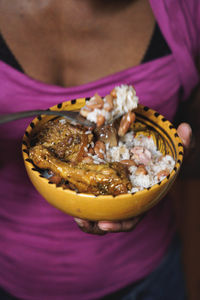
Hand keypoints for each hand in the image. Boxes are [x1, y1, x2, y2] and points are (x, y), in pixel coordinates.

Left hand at [74, 122, 192, 234]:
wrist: (154, 156)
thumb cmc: (166, 161)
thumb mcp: (177, 153)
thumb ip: (184, 146)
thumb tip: (185, 129)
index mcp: (142, 199)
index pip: (133, 217)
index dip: (120, 224)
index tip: (104, 224)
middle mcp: (128, 201)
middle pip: (112, 220)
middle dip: (96, 225)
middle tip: (82, 221)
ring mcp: (116, 194)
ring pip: (101, 212)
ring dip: (86, 217)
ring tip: (75, 215)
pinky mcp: (106, 186)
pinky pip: (93, 197)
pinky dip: (83, 198)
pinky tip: (72, 193)